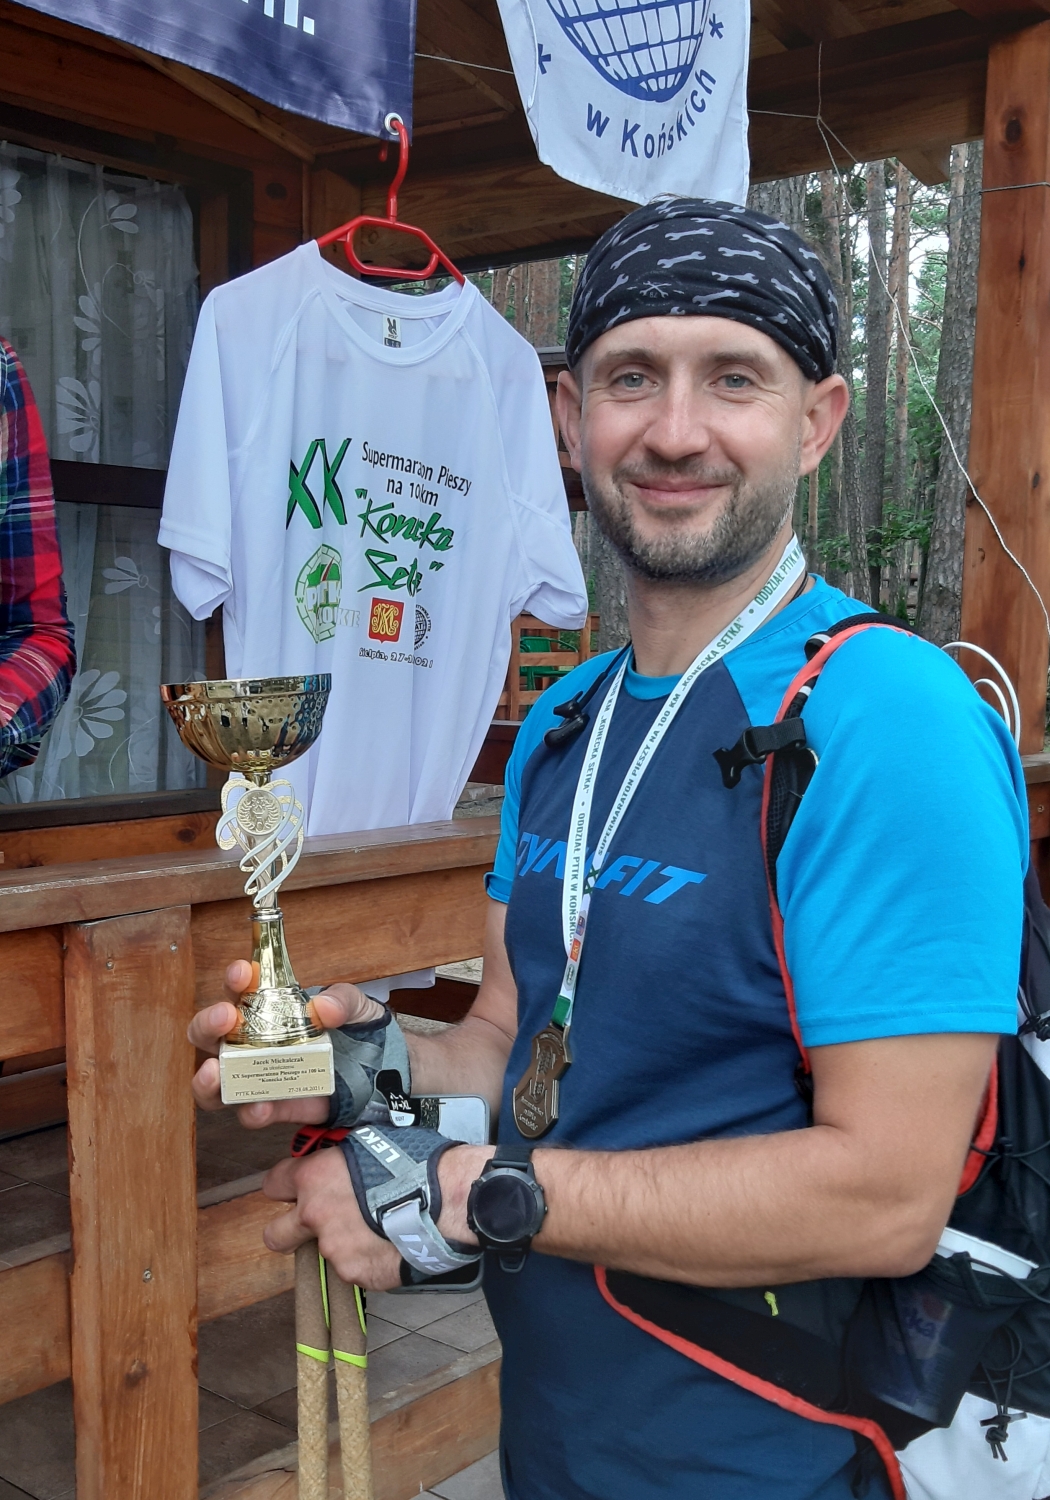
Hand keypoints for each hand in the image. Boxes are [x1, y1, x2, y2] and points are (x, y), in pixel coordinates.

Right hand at [188, 961, 383, 1126]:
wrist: (381, 1074)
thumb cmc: (358, 1031)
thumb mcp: (357, 1007)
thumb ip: (343, 1001)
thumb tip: (323, 1007)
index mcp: (267, 1008)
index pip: (239, 989)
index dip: (234, 979)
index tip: (241, 972)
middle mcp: (252, 1042)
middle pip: (210, 1035)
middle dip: (208, 1024)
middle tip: (224, 1018)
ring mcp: (260, 1077)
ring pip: (214, 1082)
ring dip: (206, 1079)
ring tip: (214, 1072)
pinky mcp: (275, 1107)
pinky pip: (252, 1113)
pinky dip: (251, 1111)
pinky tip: (259, 1106)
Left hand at [261, 1142, 492, 1287]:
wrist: (448, 1200)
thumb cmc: (416, 1162)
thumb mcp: (370, 1141)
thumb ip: (340, 1159)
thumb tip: (336, 1162)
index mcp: (314, 1178)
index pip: (274, 1184)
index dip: (287, 1185)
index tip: (299, 1188)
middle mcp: (315, 1216)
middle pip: (275, 1234)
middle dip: (289, 1229)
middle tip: (317, 1222)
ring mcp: (334, 1250)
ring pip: (323, 1251)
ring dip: (341, 1242)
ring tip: (375, 1229)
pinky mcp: (357, 1274)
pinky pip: (353, 1269)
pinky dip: (367, 1259)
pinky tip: (390, 1244)